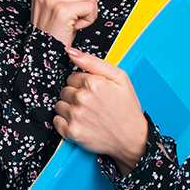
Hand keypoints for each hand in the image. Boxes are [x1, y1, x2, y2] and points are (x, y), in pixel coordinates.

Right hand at [30, 0, 97, 46]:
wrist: (43, 55)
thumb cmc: (55, 32)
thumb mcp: (54, 6)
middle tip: (79, 12)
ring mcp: (51, 0)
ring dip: (91, 9)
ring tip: (78, 20)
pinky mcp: (61, 11)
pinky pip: (89, 6)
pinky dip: (90, 18)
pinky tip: (77, 26)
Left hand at [54, 47, 148, 175]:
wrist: (133, 138)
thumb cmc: (127, 107)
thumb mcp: (119, 77)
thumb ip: (92, 61)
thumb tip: (70, 51)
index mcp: (93, 83)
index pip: (71, 77)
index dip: (82, 85)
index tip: (94, 93)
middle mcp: (82, 98)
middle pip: (64, 91)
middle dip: (75, 96)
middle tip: (92, 105)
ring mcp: (76, 115)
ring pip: (59, 105)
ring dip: (69, 109)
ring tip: (87, 115)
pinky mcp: (71, 132)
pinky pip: (56, 121)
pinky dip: (64, 123)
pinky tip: (80, 124)